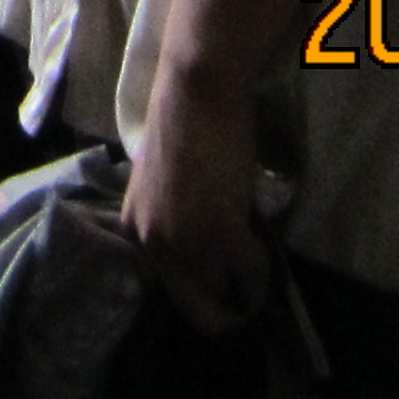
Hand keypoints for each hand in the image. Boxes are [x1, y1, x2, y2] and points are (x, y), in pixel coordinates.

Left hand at [122, 67, 267, 332]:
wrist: (196, 89)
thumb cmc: (181, 122)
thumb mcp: (163, 185)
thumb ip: (174, 220)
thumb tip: (208, 250)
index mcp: (134, 229)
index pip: (164, 290)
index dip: (199, 293)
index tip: (222, 288)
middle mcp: (152, 245)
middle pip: (194, 310)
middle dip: (225, 309)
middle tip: (249, 291)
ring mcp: (185, 245)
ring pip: (224, 300)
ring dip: (246, 288)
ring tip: (258, 266)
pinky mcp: (222, 237)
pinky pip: (252, 275)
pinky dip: (263, 270)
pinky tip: (264, 244)